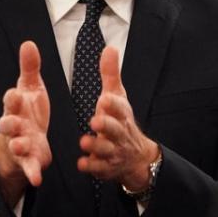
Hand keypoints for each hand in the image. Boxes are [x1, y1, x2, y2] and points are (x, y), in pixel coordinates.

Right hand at [0, 41, 51, 205]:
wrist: (28, 138)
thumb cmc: (28, 110)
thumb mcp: (30, 88)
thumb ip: (29, 68)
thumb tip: (28, 43)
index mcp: (16, 107)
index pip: (11, 101)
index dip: (13, 98)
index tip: (16, 93)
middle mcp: (14, 126)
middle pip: (7, 124)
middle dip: (9, 122)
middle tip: (13, 121)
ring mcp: (19, 144)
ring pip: (15, 144)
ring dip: (18, 145)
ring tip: (21, 144)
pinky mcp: (28, 160)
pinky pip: (28, 167)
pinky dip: (32, 173)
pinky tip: (38, 179)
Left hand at [77, 46, 158, 190]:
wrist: (135, 157)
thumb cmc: (121, 121)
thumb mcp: (117, 96)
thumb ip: (110, 74)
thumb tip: (110, 48)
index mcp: (122, 114)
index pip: (121, 108)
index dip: (114, 105)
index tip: (105, 99)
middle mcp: (120, 133)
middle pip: (115, 129)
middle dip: (107, 125)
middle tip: (95, 120)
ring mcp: (113, 151)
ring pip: (106, 149)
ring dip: (96, 146)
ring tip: (84, 142)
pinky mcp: (105, 167)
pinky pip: (98, 168)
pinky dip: (91, 166)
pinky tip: (82, 163)